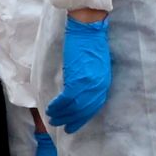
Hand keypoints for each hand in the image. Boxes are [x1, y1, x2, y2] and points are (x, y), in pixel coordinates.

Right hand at [46, 14, 111, 132]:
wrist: (89, 30)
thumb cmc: (91, 44)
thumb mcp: (97, 67)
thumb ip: (91, 81)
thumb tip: (80, 92)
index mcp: (104, 83)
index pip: (95, 106)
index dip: (84, 117)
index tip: (75, 124)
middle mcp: (98, 86)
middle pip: (85, 109)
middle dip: (72, 119)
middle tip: (61, 125)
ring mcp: (89, 84)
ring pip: (75, 106)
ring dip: (62, 114)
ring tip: (53, 119)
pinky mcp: (78, 79)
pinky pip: (67, 98)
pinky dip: (58, 105)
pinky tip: (51, 108)